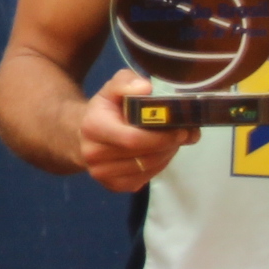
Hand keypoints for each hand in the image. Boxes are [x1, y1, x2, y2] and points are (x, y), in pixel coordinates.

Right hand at [79, 70, 195, 192]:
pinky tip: (161, 152)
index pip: (132, 139)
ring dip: (167, 154)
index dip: (161, 136)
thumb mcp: (112, 89)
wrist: (83, 137)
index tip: (182, 128)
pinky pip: (145, 178)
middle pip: (144, 156)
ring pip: (148, 168)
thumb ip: (126, 82)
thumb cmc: (104, 110)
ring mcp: (103, 174)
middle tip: (185, 133)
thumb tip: (145, 88)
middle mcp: (94, 155)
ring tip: (175, 140)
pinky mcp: (113, 186)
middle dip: (169, 145)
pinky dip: (159, 166)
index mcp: (93, 127)